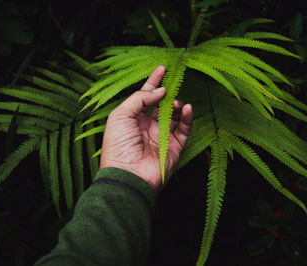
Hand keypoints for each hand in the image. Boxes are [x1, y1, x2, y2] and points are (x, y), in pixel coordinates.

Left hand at [99, 65, 192, 191]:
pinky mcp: (174, 146)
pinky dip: (188, 118)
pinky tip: (187, 108)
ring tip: (176, 102)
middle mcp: (147, 126)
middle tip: (174, 82)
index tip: (162, 69)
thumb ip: (140, 98)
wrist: (128, 174)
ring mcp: (161, 136)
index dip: (153, 82)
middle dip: (168, 92)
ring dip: (177, 105)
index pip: (145, 96)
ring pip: (175, 115)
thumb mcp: (120, 115)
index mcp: (132, 119)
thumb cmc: (118, 146)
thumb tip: (161, 91)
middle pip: (161, 104)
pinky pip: (184, 129)